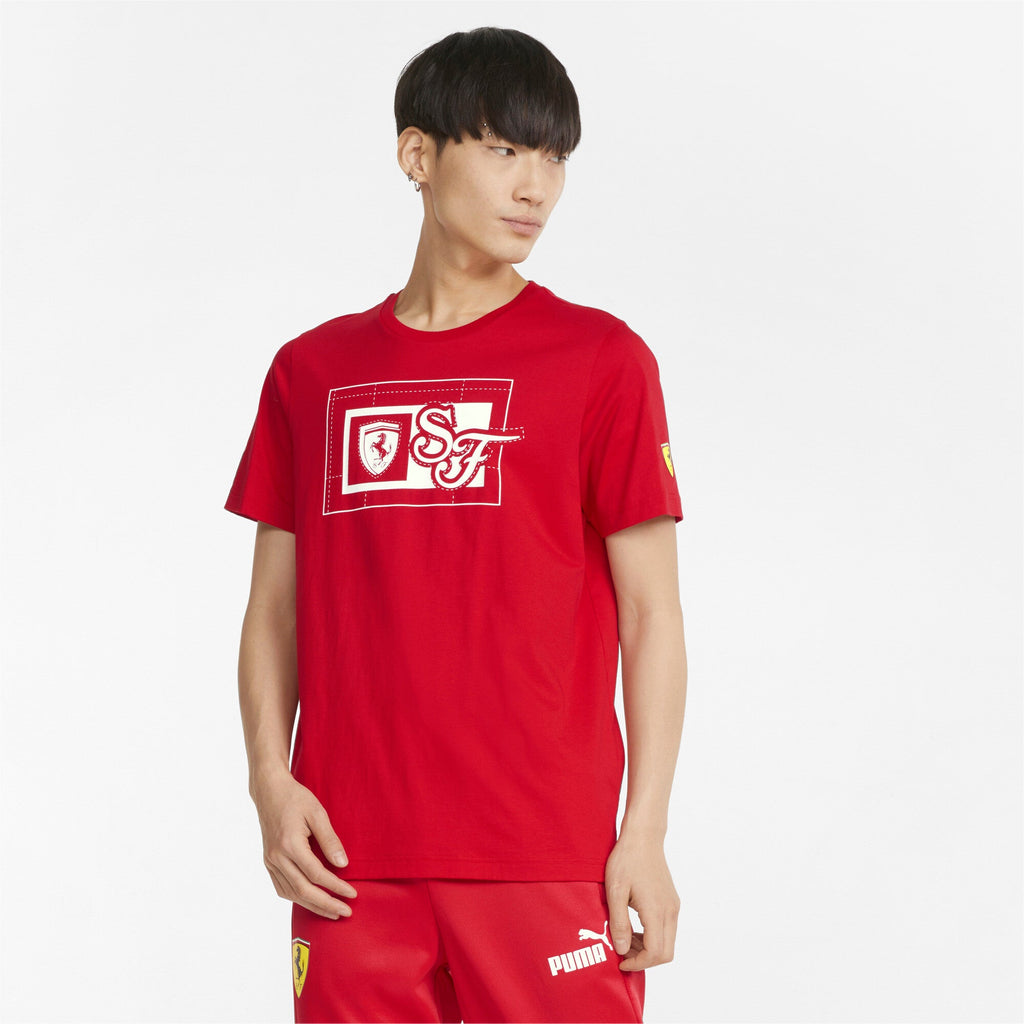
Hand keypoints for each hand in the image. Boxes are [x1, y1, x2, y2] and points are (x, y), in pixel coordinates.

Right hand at [251, 768, 357, 918]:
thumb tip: (342, 864)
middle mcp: (277, 857)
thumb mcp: (317, 813)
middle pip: (303, 890)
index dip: (336, 887)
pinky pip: (281, 887)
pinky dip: (296, 898)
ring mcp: (270, 861)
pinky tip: (310, 901)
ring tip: (332, 912)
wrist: (269, 791)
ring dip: (312, 906)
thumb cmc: (296, 798)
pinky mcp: (268, 862)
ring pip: (291, 894)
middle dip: (326, 904)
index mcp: (290, 844)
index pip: (317, 874)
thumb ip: (329, 840)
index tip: (352, 894)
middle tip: (346, 912)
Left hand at [604, 833, 679, 970]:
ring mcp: (673, 906)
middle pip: (666, 953)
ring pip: (667, 942)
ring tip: (624, 938)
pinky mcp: (672, 901)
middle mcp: (670, 911)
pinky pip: (666, 929)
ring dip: (648, 948)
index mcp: (657, 910)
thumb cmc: (626, 860)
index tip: (620, 961)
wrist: (643, 836)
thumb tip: (623, 950)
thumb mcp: (615, 891)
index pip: (655, 952)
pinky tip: (633, 926)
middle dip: (644, 959)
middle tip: (622, 952)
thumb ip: (619, 922)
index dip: (638, 963)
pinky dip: (652, 936)